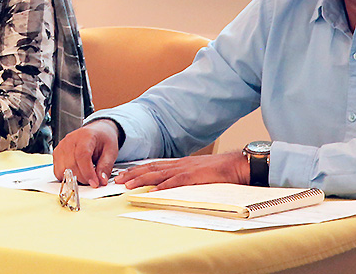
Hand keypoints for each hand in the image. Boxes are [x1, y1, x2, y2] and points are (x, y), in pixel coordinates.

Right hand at [53, 119, 120, 187]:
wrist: (97, 131)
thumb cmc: (103, 139)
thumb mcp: (111, 151)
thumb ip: (106, 166)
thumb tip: (101, 181)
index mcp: (85, 136)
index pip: (82, 155)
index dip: (87, 172)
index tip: (95, 183)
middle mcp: (70, 140)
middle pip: (71, 164)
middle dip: (83, 178)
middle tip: (93, 181)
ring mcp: (61, 147)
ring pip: (62, 170)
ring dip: (74, 178)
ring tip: (85, 176)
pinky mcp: (57, 154)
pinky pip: (58, 171)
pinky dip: (66, 177)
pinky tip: (77, 174)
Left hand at [114, 153, 249, 190]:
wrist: (238, 164)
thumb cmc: (221, 171)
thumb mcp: (198, 173)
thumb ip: (184, 178)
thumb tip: (170, 186)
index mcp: (180, 164)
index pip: (153, 166)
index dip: (137, 171)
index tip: (123, 176)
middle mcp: (179, 165)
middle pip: (151, 168)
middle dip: (132, 174)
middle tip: (117, 180)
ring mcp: (187, 170)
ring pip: (159, 174)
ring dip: (142, 179)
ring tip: (128, 185)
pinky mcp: (196, 176)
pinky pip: (177, 182)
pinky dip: (164, 186)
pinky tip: (153, 191)